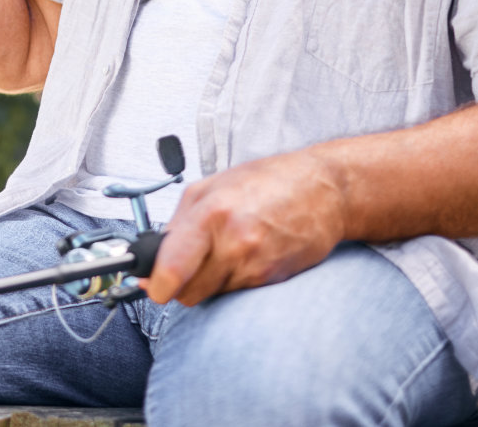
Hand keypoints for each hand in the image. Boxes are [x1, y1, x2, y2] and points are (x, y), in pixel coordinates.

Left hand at [143, 150, 346, 305]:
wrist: (323, 190)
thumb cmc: (268, 182)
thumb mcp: (211, 187)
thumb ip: (178, 222)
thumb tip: (153, 255)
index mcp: (211, 214)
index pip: (173, 268)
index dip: (157, 286)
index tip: (153, 288)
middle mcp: (234, 242)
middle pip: (190, 292)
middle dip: (182, 285)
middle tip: (188, 266)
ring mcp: (256, 264)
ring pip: (213, 296)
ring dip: (211, 282)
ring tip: (225, 251)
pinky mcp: (273, 279)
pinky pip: (238, 294)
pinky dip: (233, 281)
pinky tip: (246, 256)